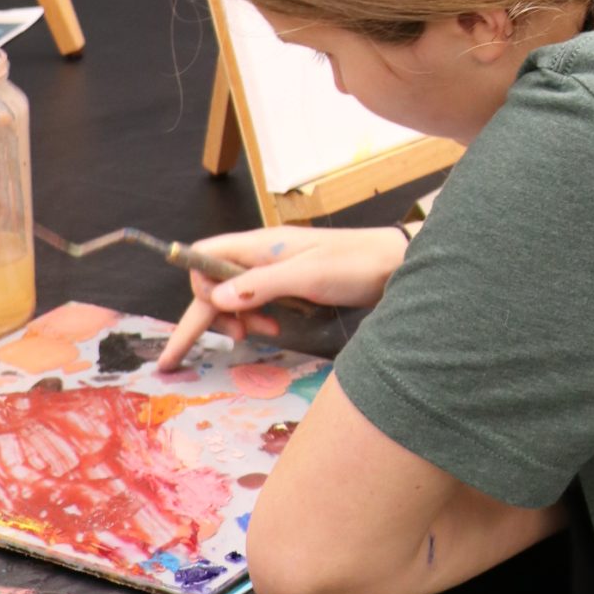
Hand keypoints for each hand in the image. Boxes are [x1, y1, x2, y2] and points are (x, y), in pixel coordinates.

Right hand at [156, 224, 409, 372]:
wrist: (395, 263)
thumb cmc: (355, 264)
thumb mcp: (308, 276)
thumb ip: (261, 285)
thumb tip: (215, 298)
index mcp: (261, 245)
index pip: (205, 256)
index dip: (198, 286)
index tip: (211, 315)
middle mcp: (263, 254)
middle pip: (215, 281)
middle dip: (206, 314)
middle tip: (207, 349)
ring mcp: (277, 269)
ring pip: (235, 293)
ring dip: (236, 317)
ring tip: (257, 335)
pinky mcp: (291, 284)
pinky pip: (258, 300)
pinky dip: (257, 316)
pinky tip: (273, 328)